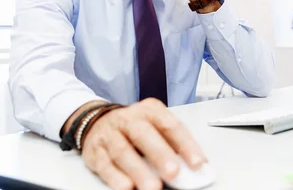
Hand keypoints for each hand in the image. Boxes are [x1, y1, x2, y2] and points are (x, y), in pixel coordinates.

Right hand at [82, 98, 206, 189]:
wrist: (97, 121)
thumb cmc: (133, 126)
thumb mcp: (154, 126)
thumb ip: (172, 144)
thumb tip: (194, 167)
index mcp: (150, 110)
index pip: (170, 125)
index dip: (185, 145)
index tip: (197, 163)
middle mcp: (128, 119)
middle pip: (144, 134)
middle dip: (160, 154)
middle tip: (173, 172)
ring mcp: (110, 134)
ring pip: (123, 151)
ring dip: (139, 171)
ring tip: (152, 187)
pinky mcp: (94, 151)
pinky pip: (104, 164)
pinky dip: (115, 177)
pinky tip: (127, 187)